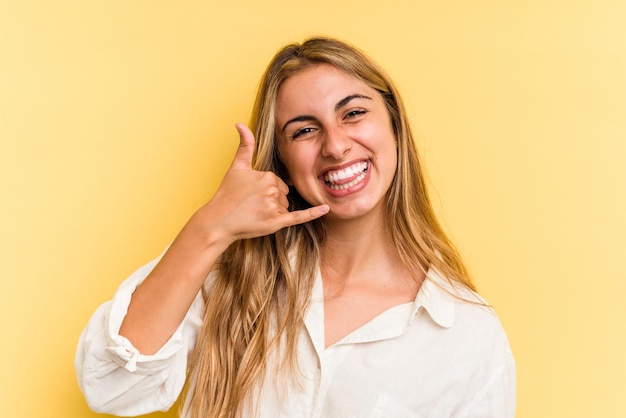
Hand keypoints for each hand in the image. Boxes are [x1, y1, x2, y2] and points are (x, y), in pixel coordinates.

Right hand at [194, 123, 328, 243]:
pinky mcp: (276, 223)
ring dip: (274, 211)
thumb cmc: (227, 194)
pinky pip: (299, 216)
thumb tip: (240, 123)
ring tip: (255, 213)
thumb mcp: (237, 167)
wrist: (219, 221)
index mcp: (267, 176)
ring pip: (285, 206)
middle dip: (272, 200)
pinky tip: (326, 209)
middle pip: (283, 194)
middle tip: (253, 205)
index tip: (253, 194)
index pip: (278, 182)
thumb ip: (244, 145)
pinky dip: (313, 213)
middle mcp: (272, 190)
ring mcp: (274, 207)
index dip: (267, 189)